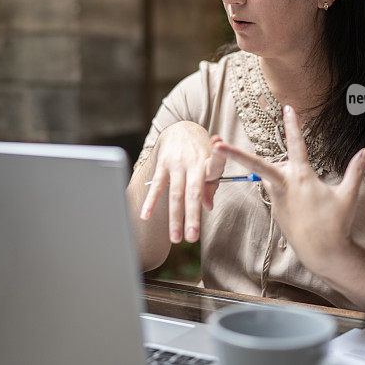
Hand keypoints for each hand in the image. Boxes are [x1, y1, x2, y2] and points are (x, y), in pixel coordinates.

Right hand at [139, 122, 225, 243]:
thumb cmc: (199, 151)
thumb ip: (211, 185)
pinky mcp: (162, 164)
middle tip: (192, 237)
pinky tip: (145, 215)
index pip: (215, 168)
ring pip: (175, 194)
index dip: (218, 170)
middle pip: (193, 192)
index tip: (219, 184)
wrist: (181, 127)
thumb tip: (208, 207)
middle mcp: (192, 161)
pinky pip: (156, 186)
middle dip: (192, 216)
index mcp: (208, 160)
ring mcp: (176, 163)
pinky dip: (150, 202)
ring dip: (175, 217)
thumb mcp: (210, 162)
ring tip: (175, 237)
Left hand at [212, 105, 364, 274]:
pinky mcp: (274, 210)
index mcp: (303, 178)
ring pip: (270, 175)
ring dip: (278, 171)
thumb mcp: (349, 195)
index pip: (297, 145)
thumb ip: (356, 170)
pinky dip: (283, 187)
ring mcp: (277, 198)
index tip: (287, 108)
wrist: (322, 253)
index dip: (293, 125)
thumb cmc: (337, 224)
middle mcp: (285, 186)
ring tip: (303, 188)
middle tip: (216, 145)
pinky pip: (275, 190)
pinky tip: (303, 203)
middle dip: (235, 154)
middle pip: (258, 164)